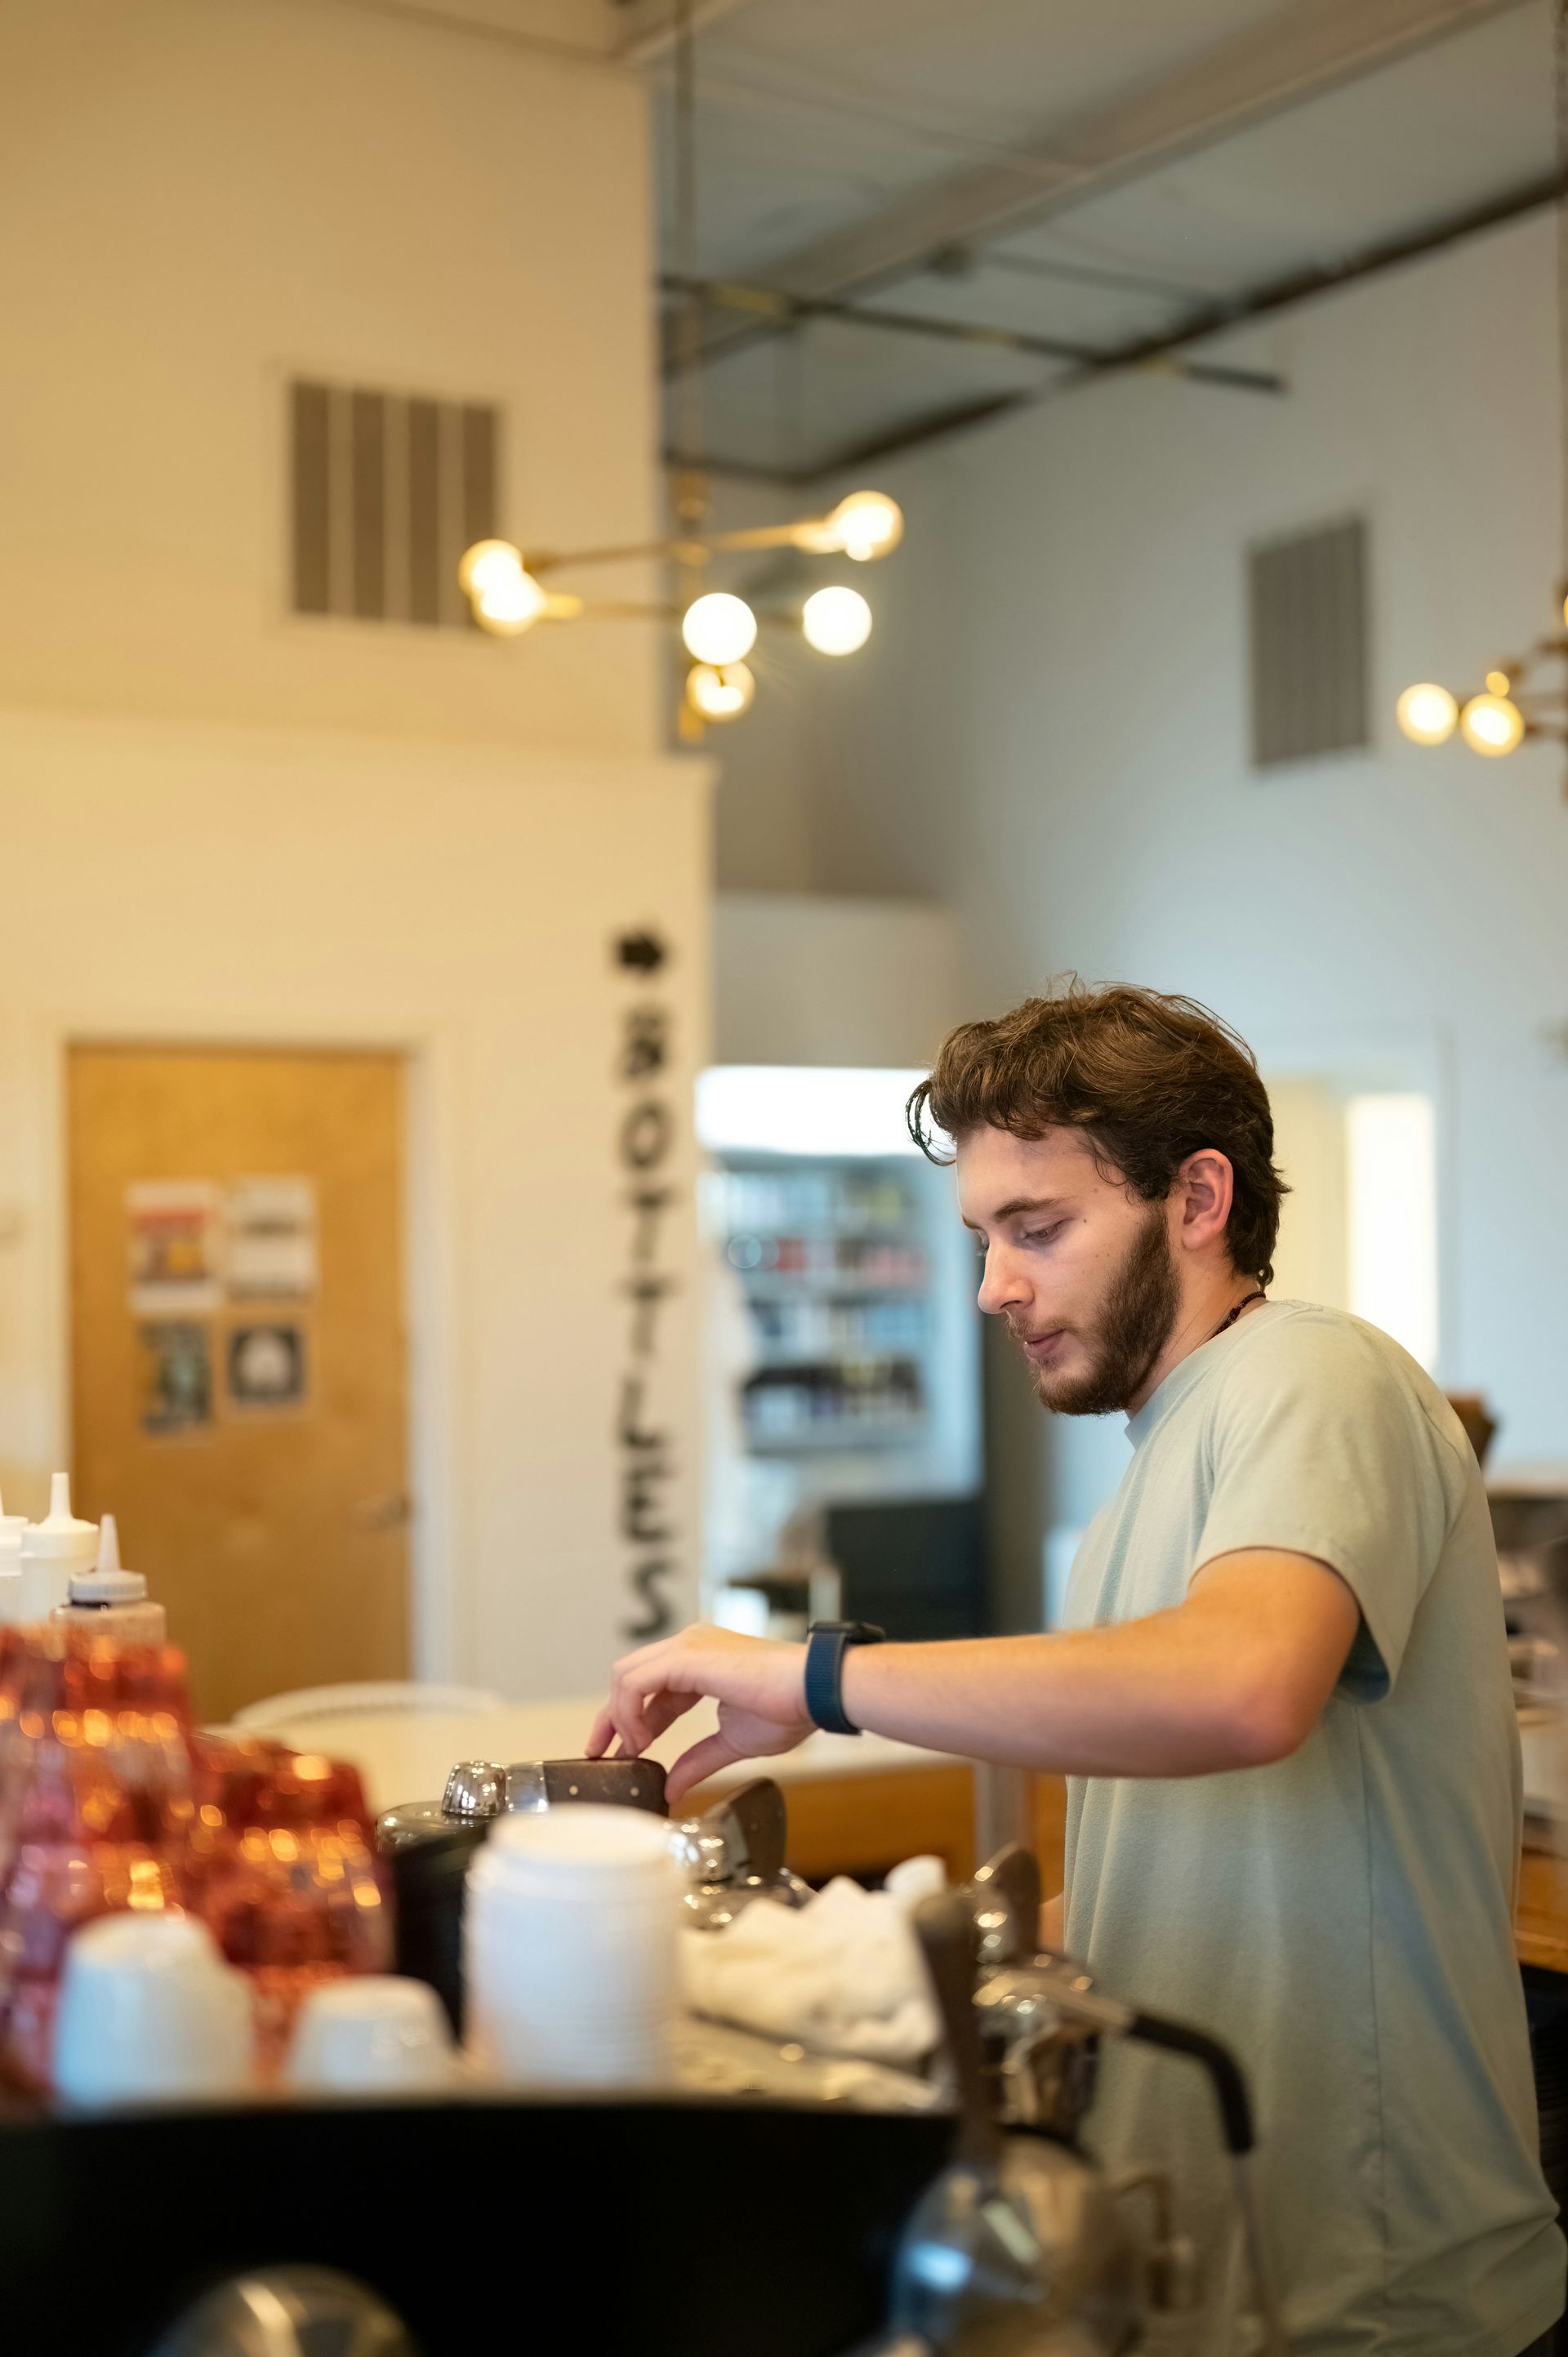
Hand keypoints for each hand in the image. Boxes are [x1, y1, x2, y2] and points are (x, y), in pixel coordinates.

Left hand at [585, 1623, 813, 1805]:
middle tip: (603, 1754)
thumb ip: (698, 1761)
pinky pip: (637, 1682)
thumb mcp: (732, 1742)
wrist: (814, 1691)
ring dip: (619, 1716)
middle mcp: (688, 1646)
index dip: (628, 1722)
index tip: (615, 1753)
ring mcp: (687, 1646)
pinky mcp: (687, 1656)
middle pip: (629, 1677)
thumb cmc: (789, 1709)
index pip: (647, 1688)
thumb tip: (672, 1787)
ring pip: (626, 1675)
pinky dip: (631, 1712)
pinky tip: (643, 1740)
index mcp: (699, 1661)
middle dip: (610, 1718)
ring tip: (632, 1751)